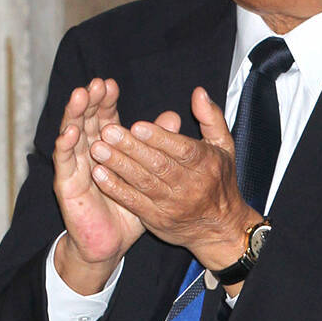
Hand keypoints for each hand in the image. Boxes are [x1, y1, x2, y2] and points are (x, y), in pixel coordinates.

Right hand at [52, 79, 152, 293]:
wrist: (111, 241)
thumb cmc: (132, 205)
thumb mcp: (150, 172)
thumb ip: (159, 144)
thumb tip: (174, 115)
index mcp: (109, 147)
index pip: (106, 118)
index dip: (107, 101)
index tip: (111, 84)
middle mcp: (89, 153)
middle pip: (87, 121)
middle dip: (91, 102)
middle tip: (96, 84)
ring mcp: (76, 167)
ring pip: (73, 136)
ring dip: (75, 116)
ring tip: (81, 97)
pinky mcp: (67, 185)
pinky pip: (65, 164)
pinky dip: (65, 146)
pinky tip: (69, 132)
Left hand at [88, 87, 257, 272]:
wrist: (220, 228)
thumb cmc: (220, 180)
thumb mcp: (224, 146)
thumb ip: (211, 117)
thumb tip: (198, 92)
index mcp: (207, 163)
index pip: (182, 149)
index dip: (159, 138)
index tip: (137, 125)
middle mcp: (191, 185)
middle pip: (159, 165)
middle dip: (131, 148)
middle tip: (107, 132)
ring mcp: (172, 204)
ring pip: (143, 182)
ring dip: (118, 165)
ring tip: (97, 149)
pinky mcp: (157, 219)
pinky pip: (133, 202)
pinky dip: (116, 189)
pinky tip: (99, 175)